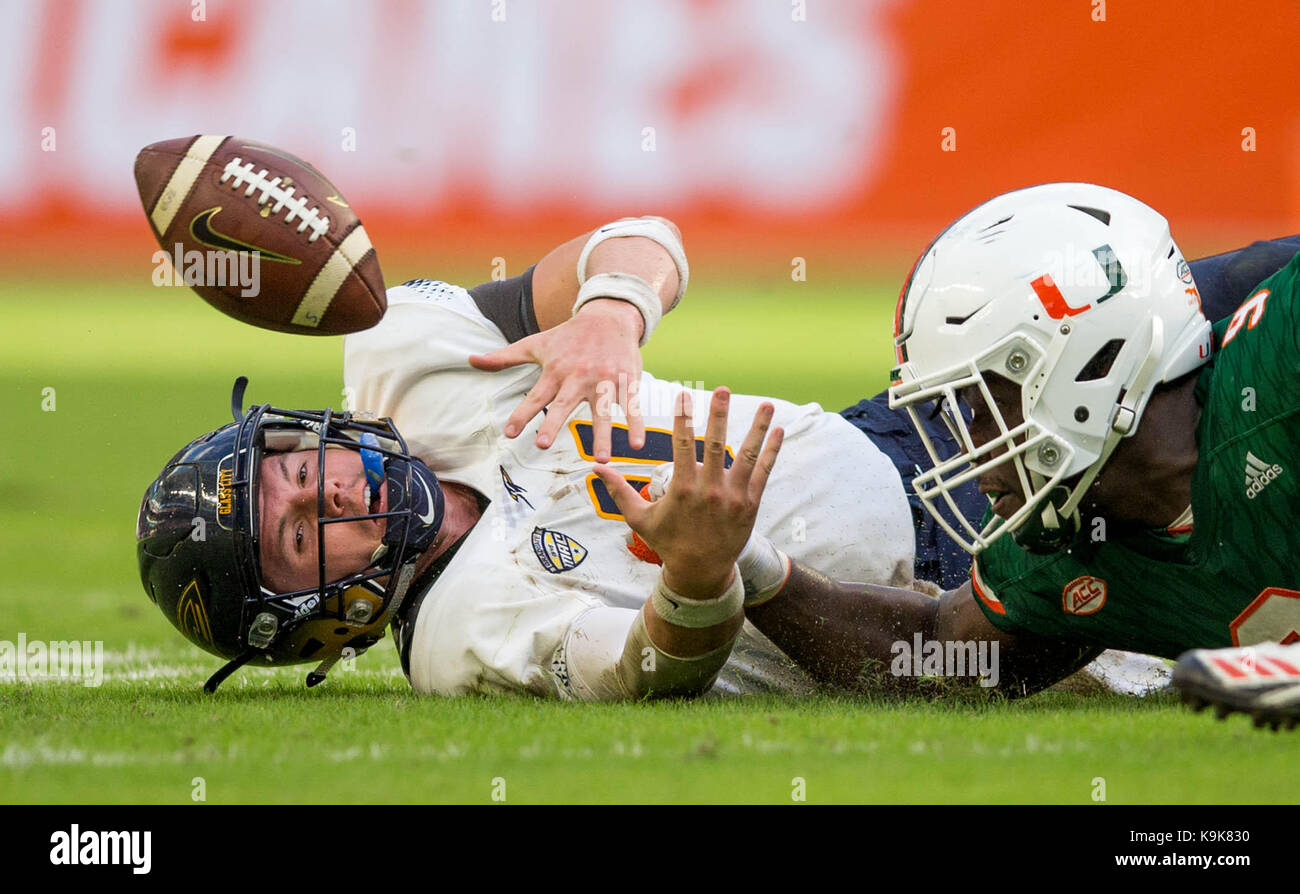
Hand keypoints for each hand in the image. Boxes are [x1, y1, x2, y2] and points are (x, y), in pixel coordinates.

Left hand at [468, 299, 644, 461]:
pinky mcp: (627, 382)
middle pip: (564, 405)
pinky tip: (637, 445)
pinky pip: (632, 407)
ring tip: (601, 460)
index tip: (510, 433)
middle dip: (554, 424)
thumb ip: (504, 357)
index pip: (535, 396)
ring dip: (602, 436)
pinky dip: (637, 425)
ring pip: (603, 412)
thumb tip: (470, 360)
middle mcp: (578, 378)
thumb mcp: (536, 343)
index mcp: (556, 372)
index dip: (522, 414)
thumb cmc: (569, 335)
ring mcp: (605, 381)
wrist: (609, 315)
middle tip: (543, 445)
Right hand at [593, 387, 782, 599]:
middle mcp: (709, 490)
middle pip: (715, 444)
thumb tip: (596, 468)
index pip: (681, 444)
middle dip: (719, 415)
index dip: (683, 418)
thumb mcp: (639, 518)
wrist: (700, 572)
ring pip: (747, 455)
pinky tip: (779, 431)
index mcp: (682, 488)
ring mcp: (732, 496)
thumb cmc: (668, 542)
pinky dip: (772, 451)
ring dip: (757, 428)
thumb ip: (619, 491)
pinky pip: (763, 472)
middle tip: (723, 389)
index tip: (684, 395)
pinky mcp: (750, 504)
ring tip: (766, 404)